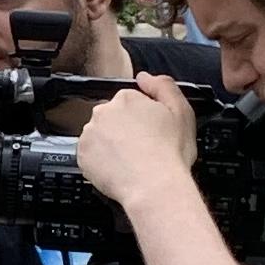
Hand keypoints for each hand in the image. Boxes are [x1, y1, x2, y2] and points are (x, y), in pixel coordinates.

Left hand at [70, 74, 198, 202]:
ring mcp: (90, 134)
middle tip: (143, 147)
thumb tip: (145, 77)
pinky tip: (119, 168)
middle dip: (125, 129)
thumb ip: (163, 86)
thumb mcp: (182, 111)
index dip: (143, 117)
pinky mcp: (82, 156)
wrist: (154, 187)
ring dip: (112, 144)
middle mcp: (103, 112)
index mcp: (126, 99)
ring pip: (101, 135)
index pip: (131, 101)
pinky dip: (102, 160)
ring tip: (132, 160)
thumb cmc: (169, 154)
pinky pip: (91, 155)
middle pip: (113, 117)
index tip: (150, 131)